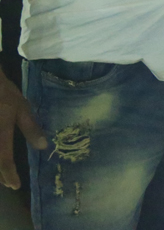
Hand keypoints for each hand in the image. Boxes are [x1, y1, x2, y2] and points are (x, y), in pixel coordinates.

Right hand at [0, 71, 45, 188]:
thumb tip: (43, 147)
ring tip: (3, 174)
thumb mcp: (22, 108)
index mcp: (1, 134)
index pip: (4, 160)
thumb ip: (31, 128)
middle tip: (9, 182)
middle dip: (0, 175)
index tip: (16, 185)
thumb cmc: (4, 94)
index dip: (9, 174)